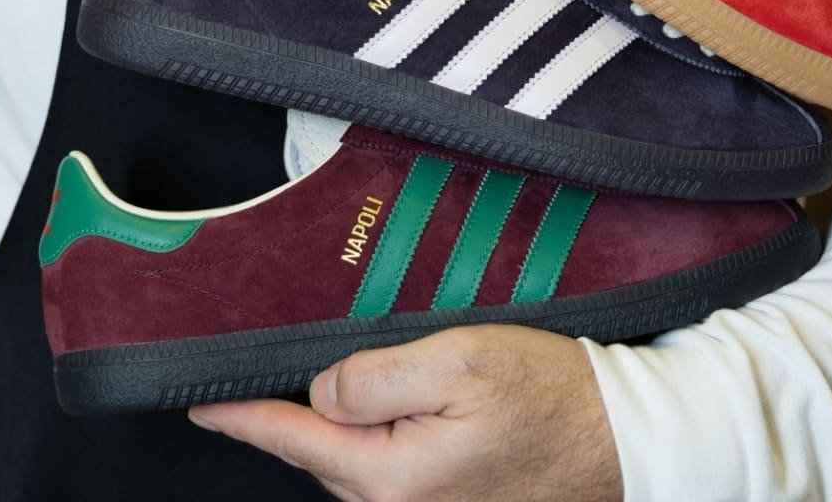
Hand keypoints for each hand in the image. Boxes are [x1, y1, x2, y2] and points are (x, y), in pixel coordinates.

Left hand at [190, 326, 621, 501]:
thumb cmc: (558, 398)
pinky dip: (392, 439)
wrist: (633, 442)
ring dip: (361, 422)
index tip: (198, 400)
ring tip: (408, 379)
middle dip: (312, 409)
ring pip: (360, 460)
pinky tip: (424, 410)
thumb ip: (375, 376)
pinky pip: (397, 471)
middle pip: (324, 450)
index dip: (240, 414)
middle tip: (329, 356)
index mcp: (391, 475)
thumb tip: (322, 393)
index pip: (291, 438)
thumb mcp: (461, 359)